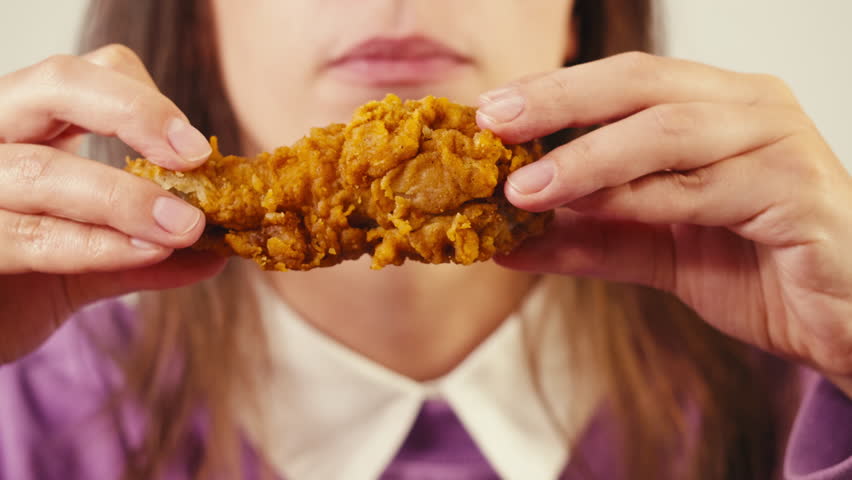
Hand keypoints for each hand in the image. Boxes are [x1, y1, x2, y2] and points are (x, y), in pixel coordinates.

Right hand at [0, 44, 224, 363]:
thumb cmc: (17, 286)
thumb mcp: (89, 259)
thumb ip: (145, 246)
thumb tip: (220, 248)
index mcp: (25, 127)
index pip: (85, 74)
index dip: (143, 98)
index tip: (198, 149)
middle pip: (58, 85)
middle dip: (136, 114)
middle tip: (195, 156)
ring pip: (41, 168)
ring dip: (126, 198)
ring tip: (185, 226)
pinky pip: (27, 235)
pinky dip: (94, 245)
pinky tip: (144, 253)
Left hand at [478, 52, 851, 390]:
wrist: (839, 322)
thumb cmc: (754, 269)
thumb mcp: (652, 249)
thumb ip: (586, 238)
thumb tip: (504, 240)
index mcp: (714, 104)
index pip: (622, 80)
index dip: (552, 91)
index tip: (486, 113)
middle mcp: (749, 107)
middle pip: (640, 83)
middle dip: (558, 102)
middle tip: (494, 126)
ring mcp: (779, 142)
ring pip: (669, 131)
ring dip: (589, 159)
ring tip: (526, 190)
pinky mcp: (801, 191)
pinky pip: (708, 188)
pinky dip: (642, 200)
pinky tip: (589, 212)